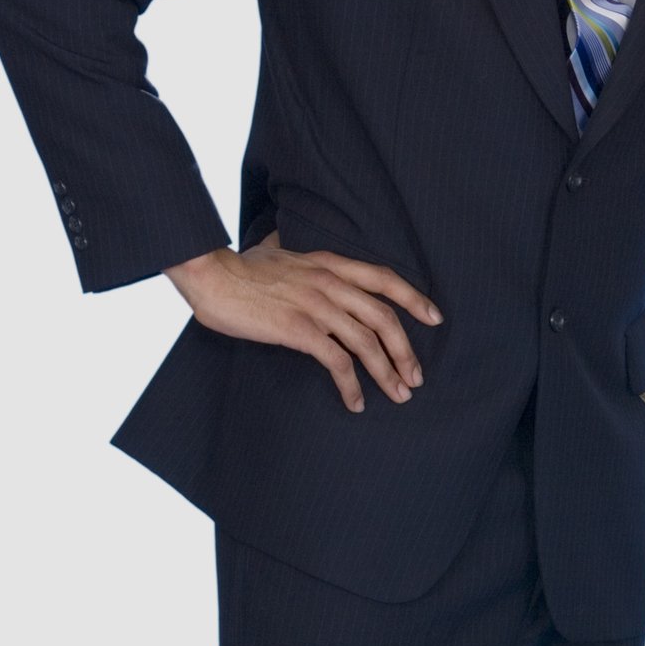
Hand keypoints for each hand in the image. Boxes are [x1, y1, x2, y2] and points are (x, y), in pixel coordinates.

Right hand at [166, 240, 439, 411]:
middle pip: (384, 318)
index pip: (384, 279)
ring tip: (398, 395)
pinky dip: (351, 385)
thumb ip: (290, 253)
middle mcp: (330, 283)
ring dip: (387, 373)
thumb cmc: (237, 266)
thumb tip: (280, 243)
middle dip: (406, 351)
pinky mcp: (299, 329)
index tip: (435, 318)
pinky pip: (337, 362)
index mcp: (329, 265)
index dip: (414, 299)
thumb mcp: (275, 251)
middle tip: (416, 377)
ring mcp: (317, 306)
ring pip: (367, 342)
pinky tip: (354, 402)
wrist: (209, 273)